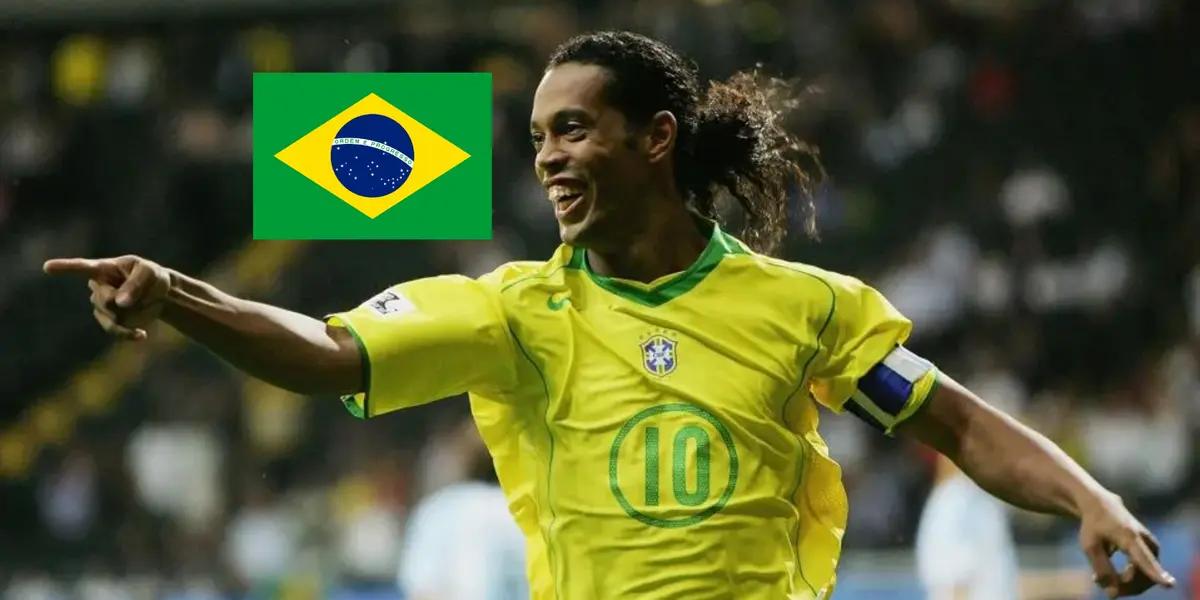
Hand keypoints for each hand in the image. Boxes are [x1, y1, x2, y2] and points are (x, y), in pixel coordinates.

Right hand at [43, 255, 171, 340]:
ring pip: (110, 316)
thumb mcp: (150, 274)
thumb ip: (135, 284)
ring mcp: (100, 304)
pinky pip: (113, 330)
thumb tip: (119, 303)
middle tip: (144, 294)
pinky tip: (142, 334)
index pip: (82, 267)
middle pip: (105, 300)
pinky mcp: (107, 319)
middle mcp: (97, 285)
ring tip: (145, 303)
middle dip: (126, 302)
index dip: (65, 268)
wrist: (161, 296)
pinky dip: (128, 333)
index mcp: (104, 268)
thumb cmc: (153, 277)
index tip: (47, 267)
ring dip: (132, 314)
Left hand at [1078, 491, 1175, 597]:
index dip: (1155, 574)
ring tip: (1106, 579)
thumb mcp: (1090, 547)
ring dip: (1129, 584)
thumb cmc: (1094, 526)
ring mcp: (1152, 545)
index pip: (1144, 559)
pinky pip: (1148, 572)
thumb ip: (1102, 570)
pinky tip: (1118, 577)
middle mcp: (1146, 541)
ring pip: (1147, 576)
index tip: (1169, 584)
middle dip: (1127, 587)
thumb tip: (1112, 595)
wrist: (1103, 505)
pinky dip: (1133, 578)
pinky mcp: (1153, 549)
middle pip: (1145, 575)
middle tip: (1105, 587)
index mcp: (1129, 537)